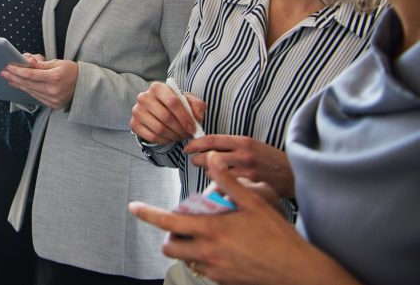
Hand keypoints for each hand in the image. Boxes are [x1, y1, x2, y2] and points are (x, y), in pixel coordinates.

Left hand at [1, 54, 77, 109]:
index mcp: (55, 77)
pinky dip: (28, 91)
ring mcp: (53, 99)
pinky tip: (21, 86)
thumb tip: (28, 60)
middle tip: (4, 73)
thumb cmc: (72, 71)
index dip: (18, 71)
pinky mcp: (52, 105)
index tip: (8, 67)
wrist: (84, 86)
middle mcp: (53, 90)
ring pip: (30, 91)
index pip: (31, 74)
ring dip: (18, 85)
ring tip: (10, 79)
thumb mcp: (58, 62)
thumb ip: (41, 63)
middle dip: (14, 77)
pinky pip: (36, 97)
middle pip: (28, 84)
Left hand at [128, 152, 356, 284]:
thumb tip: (211, 158)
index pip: (168, 223)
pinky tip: (218, 250)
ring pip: (184, 260)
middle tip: (178, 226)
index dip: (147, 214)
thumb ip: (229, 181)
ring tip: (200, 236)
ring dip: (184, 249)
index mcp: (211, 230)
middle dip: (168, 236)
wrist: (297, 270)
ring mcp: (214, 270)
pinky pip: (202, 270)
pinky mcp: (223, 281)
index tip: (134, 207)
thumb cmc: (277, 235)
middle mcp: (208, 253)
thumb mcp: (255, 202)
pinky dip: (201, 259)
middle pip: (170, 247)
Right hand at [130, 81, 205, 144]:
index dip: (185, 117)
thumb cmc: (175, 104)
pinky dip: (164, 140)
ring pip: (159, 129)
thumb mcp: (188, 100)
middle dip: (180, 129)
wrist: (158, 109)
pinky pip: (151, 137)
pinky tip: (170, 137)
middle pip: (165, 117)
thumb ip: (197, 106)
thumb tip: (197, 117)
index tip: (192, 128)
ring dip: (173, 136)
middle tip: (187, 134)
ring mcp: (137, 110)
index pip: (172, 102)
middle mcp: (144, 97)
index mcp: (157, 87)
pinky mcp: (134, 124)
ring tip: (180, 136)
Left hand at [185, 135, 295, 197]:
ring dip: (208, 173)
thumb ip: (232, 146)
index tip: (187, 148)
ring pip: (214, 172)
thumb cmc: (271, 160)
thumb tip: (207, 147)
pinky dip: (219, 184)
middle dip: (197, 160)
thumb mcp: (253, 145)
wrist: (294, 175)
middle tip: (195, 161)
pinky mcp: (249, 186)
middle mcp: (244, 155)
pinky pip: (225, 185)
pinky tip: (222, 184)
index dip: (195, 144)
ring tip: (211, 173)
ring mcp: (246, 171)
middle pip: (209, 157)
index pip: (212, 140)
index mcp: (244, 141)